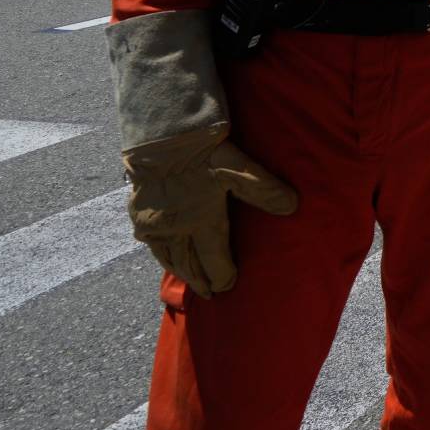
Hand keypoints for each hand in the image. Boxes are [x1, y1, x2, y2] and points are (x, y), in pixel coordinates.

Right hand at [123, 124, 298, 296]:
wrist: (162, 135)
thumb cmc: (204, 152)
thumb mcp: (240, 167)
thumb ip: (265, 189)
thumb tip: (293, 207)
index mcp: (200, 222)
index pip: (214, 260)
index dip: (222, 275)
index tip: (228, 285)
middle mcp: (174, 230)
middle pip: (189, 265)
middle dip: (201, 280)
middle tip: (210, 294)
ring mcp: (153, 224)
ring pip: (168, 257)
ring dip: (181, 271)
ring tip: (190, 282)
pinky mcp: (137, 213)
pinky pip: (150, 243)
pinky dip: (162, 254)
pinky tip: (165, 255)